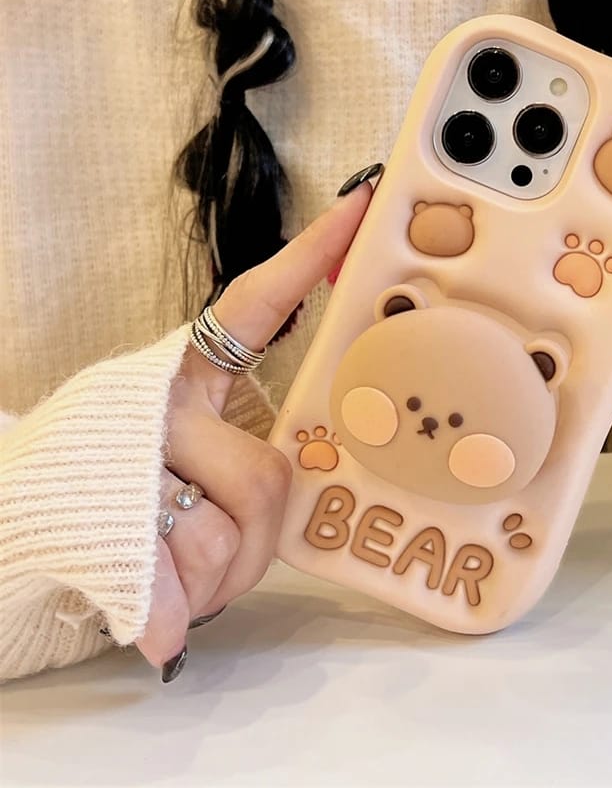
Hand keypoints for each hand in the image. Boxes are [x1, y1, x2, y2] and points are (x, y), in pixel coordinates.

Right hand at [135, 185, 371, 676]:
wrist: (13, 525)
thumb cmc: (124, 499)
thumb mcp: (194, 475)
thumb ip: (244, 487)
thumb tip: (288, 500)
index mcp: (185, 378)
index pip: (253, 307)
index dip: (309, 259)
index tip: (360, 207)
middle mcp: (159, 404)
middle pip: (263, 475)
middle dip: (256, 537)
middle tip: (222, 552)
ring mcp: (127, 460)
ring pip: (224, 537)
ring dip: (214, 580)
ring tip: (182, 578)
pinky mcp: (98, 521)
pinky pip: (167, 585)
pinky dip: (168, 614)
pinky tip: (158, 620)